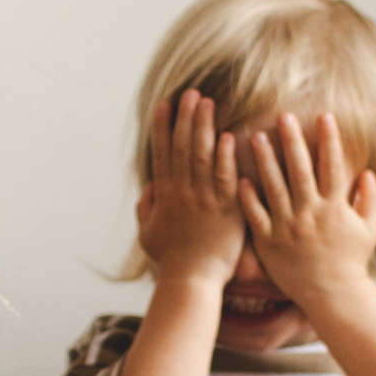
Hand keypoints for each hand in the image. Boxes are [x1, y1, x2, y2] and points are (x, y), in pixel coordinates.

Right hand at [134, 90, 245, 287]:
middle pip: (182, 146)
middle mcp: (182, 192)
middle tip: (191, 93)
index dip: (163, 127)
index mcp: (165, 195)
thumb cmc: (171, 261)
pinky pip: (225, 178)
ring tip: (207, 103)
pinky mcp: (226, 210)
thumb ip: (147, 208)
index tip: (165, 104)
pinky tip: (228, 136)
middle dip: (185, 117)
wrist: (191, 282)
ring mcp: (204, 200)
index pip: (162, 153)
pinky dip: (225, 157)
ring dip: (204, 127)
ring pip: (202, 155)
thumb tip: (149, 187)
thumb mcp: (148, 234)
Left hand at [239, 113, 375, 312]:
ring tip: (256, 137)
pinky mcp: (270, 242)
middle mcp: (310, 214)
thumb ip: (371, 200)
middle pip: (300, 170)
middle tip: (283, 115)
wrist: (332, 295)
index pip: (332, 166)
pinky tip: (239, 178)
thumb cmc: (351, 261)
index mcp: (335, 208)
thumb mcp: (370, 230)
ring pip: (274, 187)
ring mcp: (288, 227)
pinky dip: (248, 197)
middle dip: (292, 140)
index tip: (324, 115)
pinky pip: (256, 215)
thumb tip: (367, 172)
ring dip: (266, 161)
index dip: (329, 139)